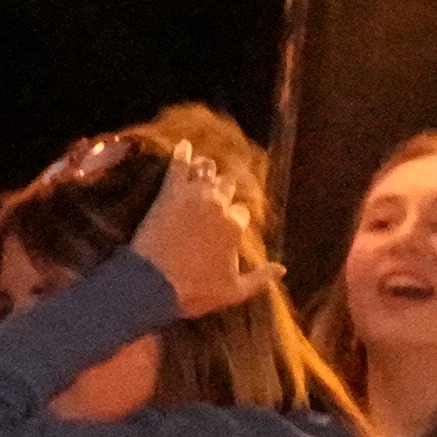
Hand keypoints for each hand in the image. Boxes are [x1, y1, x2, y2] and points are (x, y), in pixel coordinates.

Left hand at [131, 152, 253, 322]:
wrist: (153, 283)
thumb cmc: (194, 290)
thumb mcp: (233, 291)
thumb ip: (260, 278)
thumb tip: (283, 268)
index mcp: (235, 226)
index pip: (242, 212)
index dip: (236, 217)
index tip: (229, 223)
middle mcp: (219, 205)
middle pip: (228, 185)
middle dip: (225, 188)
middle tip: (219, 190)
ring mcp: (194, 195)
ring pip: (207, 170)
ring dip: (207, 168)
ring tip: (205, 165)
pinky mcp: (170, 192)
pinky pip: (179, 166)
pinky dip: (182, 153)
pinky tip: (183, 144)